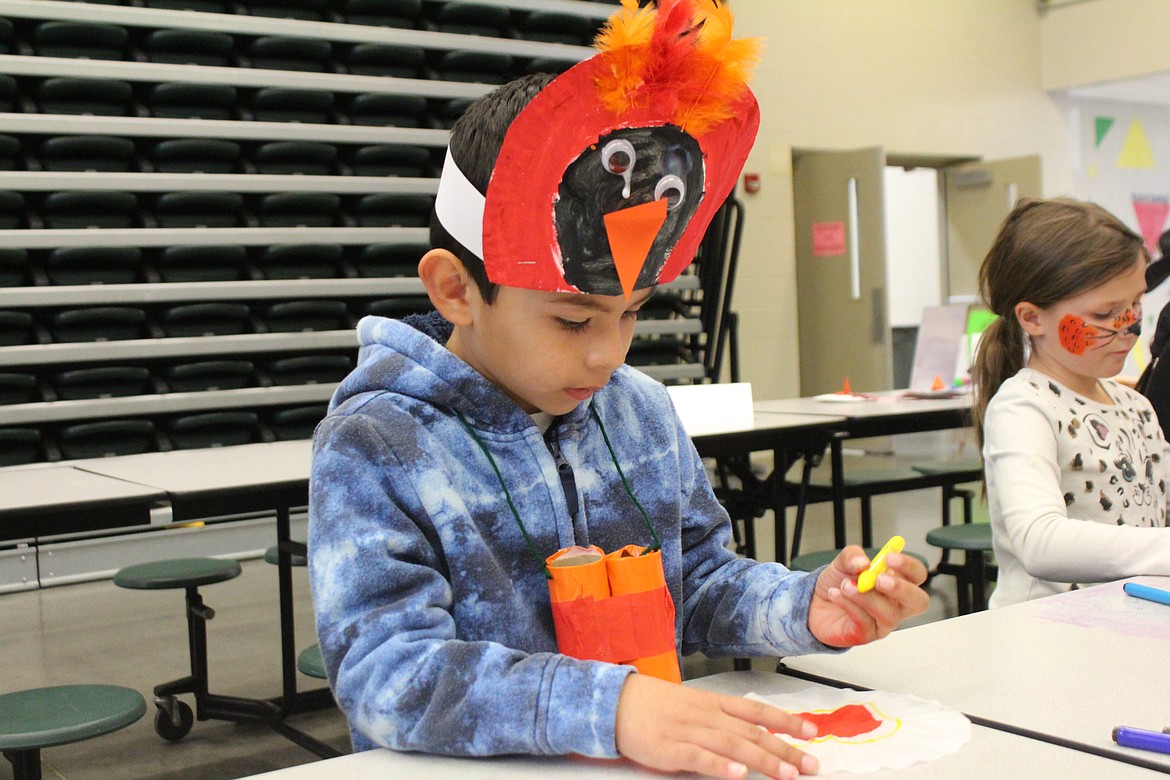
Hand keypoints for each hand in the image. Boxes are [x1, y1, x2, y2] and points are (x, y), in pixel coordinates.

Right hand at [615, 674, 819, 778]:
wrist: (616, 702)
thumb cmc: (655, 705)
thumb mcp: (694, 705)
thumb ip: (722, 717)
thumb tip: (754, 729)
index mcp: (714, 702)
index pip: (758, 711)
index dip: (787, 721)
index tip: (812, 732)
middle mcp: (708, 715)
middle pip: (753, 732)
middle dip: (786, 749)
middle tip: (811, 764)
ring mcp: (690, 731)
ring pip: (734, 745)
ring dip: (763, 760)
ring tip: (787, 774)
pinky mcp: (671, 749)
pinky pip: (700, 758)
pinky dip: (720, 767)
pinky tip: (738, 775)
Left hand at [807, 546, 928, 647]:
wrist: (815, 603)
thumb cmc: (838, 582)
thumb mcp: (843, 562)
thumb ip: (852, 556)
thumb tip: (863, 562)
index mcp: (897, 581)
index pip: (917, 575)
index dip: (908, 566)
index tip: (888, 557)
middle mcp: (896, 604)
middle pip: (918, 602)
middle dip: (901, 589)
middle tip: (878, 579)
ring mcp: (883, 622)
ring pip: (888, 614)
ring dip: (865, 596)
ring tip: (845, 585)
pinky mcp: (866, 635)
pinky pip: (864, 622)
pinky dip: (848, 605)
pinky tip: (836, 594)